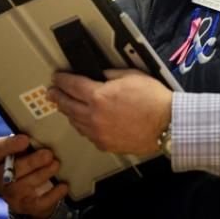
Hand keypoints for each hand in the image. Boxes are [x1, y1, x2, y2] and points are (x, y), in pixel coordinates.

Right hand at [0, 134, 67, 218]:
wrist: (28, 190)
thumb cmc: (27, 160)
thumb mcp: (26, 148)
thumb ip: (31, 137)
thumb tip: (51, 120)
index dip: (10, 145)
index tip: (25, 139)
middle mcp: (0, 176)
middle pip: (12, 169)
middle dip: (31, 161)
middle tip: (48, 154)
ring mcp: (11, 193)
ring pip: (24, 186)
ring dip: (42, 174)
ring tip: (56, 165)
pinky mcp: (24, 205)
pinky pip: (38, 202)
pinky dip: (53, 194)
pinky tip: (63, 185)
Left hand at [48, 68, 172, 156]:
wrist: (167, 124)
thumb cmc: (154, 100)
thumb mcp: (132, 75)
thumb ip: (111, 74)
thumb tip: (100, 75)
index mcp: (99, 96)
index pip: (72, 85)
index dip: (62, 80)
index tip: (57, 78)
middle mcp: (94, 116)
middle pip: (68, 105)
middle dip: (58, 97)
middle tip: (52, 92)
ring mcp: (98, 132)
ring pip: (75, 122)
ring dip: (69, 112)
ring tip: (66, 107)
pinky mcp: (105, 144)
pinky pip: (88, 134)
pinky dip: (83, 126)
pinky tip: (84, 122)